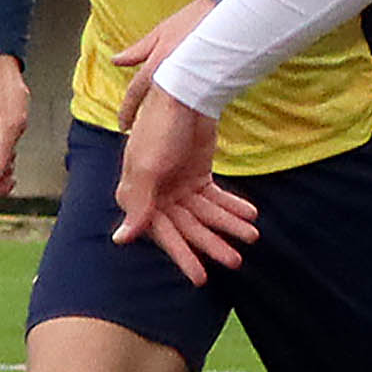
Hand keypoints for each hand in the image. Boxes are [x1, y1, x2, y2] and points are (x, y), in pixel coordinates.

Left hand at [108, 0, 218, 128]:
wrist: (229, 17)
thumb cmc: (194, 20)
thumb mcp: (161, 32)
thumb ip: (137, 50)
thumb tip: (115, 60)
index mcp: (157, 64)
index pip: (136, 93)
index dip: (127, 111)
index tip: (122, 126)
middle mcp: (171, 77)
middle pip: (153, 105)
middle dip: (145, 120)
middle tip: (138, 132)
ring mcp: (190, 84)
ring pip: (171, 107)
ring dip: (164, 116)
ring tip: (161, 127)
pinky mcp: (209, 87)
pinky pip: (192, 103)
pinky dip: (186, 110)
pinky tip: (186, 115)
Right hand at [111, 92, 257, 286]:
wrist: (184, 93)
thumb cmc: (159, 128)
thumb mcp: (147, 168)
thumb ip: (138, 206)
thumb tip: (120, 240)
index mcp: (137, 195)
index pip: (163, 233)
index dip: (182, 255)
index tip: (201, 278)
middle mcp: (156, 194)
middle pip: (188, 227)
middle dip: (213, 243)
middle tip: (235, 261)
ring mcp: (177, 185)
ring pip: (206, 214)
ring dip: (228, 225)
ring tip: (251, 237)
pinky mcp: (197, 175)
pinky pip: (215, 197)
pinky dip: (232, 206)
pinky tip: (250, 214)